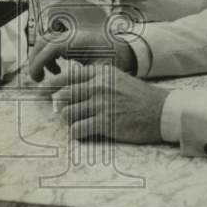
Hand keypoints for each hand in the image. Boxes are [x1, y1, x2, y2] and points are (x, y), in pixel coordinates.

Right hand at [28, 25, 136, 82]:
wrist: (125, 51)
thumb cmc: (115, 62)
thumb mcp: (99, 73)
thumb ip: (81, 80)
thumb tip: (62, 91)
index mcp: (79, 40)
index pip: (51, 48)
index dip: (39, 63)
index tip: (37, 80)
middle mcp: (73, 34)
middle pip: (44, 41)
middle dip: (35, 60)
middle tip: (37, 79)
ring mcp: (71, 34)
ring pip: (46, 42)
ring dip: (42, 58)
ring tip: (47, 76)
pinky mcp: (71, 38)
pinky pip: (52, 44)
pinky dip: (49, 56)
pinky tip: (58, 70)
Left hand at [52, 64, 168, 142]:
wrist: (161, 112)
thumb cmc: (139, 97)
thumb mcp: (116, 79)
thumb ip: (94, 81)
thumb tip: (68, 88)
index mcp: (100, 73)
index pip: (66, 77)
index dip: (52, 86)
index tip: (44, 94)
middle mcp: (98, 86)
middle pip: (63, 96)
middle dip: (59, 106)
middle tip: (61, 112)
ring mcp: (101, 104)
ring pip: (67, 113)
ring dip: (69, 121)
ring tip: (78, 123)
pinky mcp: (105, 123)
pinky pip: (78, 129)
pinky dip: (77, 133)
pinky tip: (83, 133)